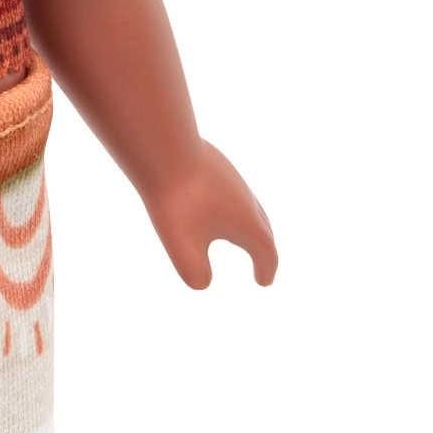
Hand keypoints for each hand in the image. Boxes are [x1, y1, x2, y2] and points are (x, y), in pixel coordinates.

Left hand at [141, 140, 276, 288]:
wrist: (166, 148)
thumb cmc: (176, 201)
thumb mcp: (182, 245)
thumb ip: (195, 272)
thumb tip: (202, 284)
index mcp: (247, 224)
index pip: (266, 252)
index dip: (266, 270)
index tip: (263, 283)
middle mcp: (246, 200)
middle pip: (265, 230)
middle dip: (265, 250)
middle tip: (262, 265)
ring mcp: (233, 180)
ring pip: (252, 207)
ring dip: (254, 226)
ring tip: (246, 238)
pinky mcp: (217, 165)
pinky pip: (234, 192)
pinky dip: (236, 208)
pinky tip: (220, 207)